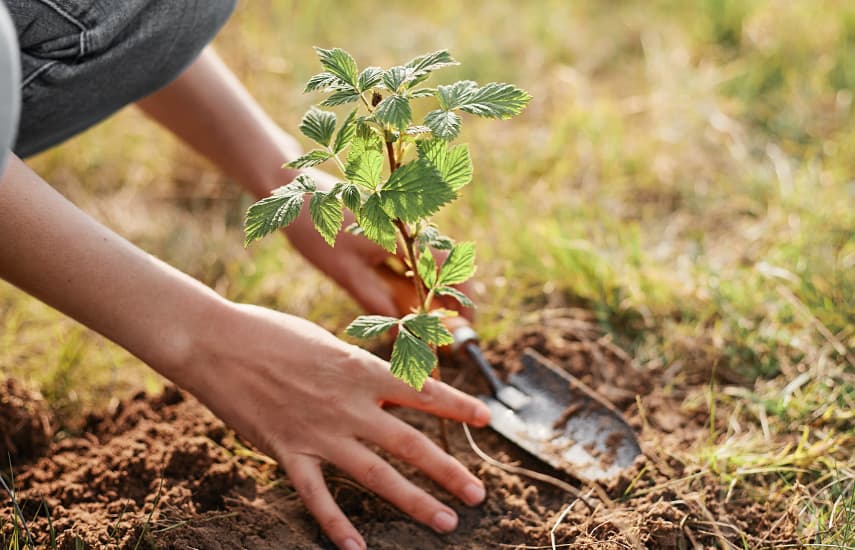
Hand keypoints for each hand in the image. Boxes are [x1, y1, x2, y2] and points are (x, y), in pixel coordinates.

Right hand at [185, 301, 490, 549]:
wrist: (217, 342)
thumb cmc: (273, 333)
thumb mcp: (328, 343)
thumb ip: (360, 370)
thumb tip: (390, 385)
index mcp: (361, 369)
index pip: (423, 391)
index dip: (459, 406)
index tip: (487, 418)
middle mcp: (349, 405)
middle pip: (410, 444)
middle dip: (448, 471)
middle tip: (477, 495)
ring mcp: (319, 432)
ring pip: (376, 475)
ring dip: (414, 501)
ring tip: (444, 522)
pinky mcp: (288, 452)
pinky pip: (317, 496)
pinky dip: (336, 524)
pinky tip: (357, 548)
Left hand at [285, 168, 475, 319]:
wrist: (291, 189)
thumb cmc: (315, 229)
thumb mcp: (345, 273)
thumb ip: (377, 302)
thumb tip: (401, 332)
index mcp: (404, 232)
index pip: (448, 266)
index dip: (460, 297)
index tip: (464, 324)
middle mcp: (408, 224)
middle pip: (442, 265)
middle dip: (447, 299)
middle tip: (443, 331)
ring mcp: (399, 222)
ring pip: (426, 261)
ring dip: (429, 290)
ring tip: (422, 321)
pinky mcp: (386, 222)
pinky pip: (410, 253)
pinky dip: (412, 277)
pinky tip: (400, 297)